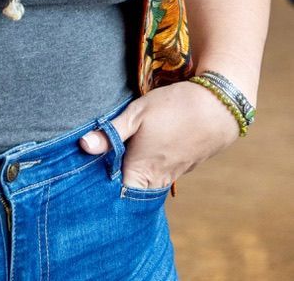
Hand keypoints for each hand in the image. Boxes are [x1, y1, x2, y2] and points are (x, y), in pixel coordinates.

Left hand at [78, 81, 239, 188]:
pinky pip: (159, 174)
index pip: (115, 195)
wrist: (217, 107)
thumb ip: (110, 133)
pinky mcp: (183, 167)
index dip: (100, 187)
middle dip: (114, 182)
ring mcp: (172, 175)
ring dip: (132, 173)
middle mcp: (157, 180)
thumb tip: (83, 146)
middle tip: (97, 165)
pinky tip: (142, 151)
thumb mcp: (137, 113)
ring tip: (116, 157)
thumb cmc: (173, 108)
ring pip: (145, 183)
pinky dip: (148, 167)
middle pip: (130, 191)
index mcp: (141, 171)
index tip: (86, 174)